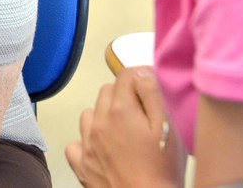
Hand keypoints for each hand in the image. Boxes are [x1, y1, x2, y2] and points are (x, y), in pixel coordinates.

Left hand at [66, 67, 185, 187]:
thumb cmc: (162, 171)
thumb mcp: (166, 127)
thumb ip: (151, 93)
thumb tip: (140, 71)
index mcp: (120, 109)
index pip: (125, 75)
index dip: (140, 78)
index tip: (150, 88)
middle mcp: (98, 122)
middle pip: (107, 92)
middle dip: (123, 96)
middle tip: (142, 114)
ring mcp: (87, 144)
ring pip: (90, 114)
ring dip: (103, 116)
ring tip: (123, 131)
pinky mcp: (82, 165)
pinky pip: (76, 143)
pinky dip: (86, 142)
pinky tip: (101, 148)